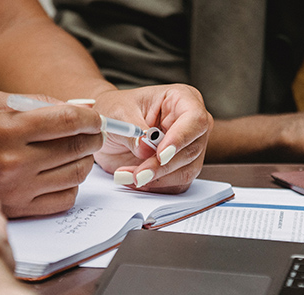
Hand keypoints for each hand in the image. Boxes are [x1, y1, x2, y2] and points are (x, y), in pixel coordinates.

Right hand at [0, 91, 103, 217]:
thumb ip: (41, 103)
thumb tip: (81, 109)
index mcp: (8, 129)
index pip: (67, 122)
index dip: (90, 119)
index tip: (95, 119)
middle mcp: (13, 161)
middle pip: (75, 149)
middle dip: (93, 138)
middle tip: (94, 133)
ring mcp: (17, 188)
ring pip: (75, 175)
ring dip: (85, 161)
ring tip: (77, 151)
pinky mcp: (19, 208)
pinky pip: (64, 199)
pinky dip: (72, 184)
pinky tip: (62, 173)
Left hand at [91, 84, 211, 193]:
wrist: (108, 128)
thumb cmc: (117, 111)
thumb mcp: (118, 113)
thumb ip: (133, 130)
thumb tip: (146, 146)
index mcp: (182, 100)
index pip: (195, 119)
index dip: (180, 139)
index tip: (161, 155)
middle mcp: (191, 124)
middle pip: (191, 150)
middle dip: (163, 166)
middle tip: (138, 174)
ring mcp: (189, 147)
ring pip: (186, 171)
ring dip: (156, 179)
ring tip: (127, 174)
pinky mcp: (181, 168)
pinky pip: (176, 185)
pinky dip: (154, 186)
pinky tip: (132, 178)